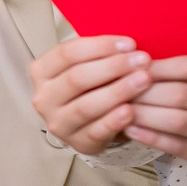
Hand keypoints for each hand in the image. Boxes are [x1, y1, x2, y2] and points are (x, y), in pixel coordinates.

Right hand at [30, 36, 154, 154]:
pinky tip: (131, 110)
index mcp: (41, 72)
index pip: (67, 54)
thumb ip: (98, 55)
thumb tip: (129, 44)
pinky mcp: (77, 142)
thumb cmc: (90, 87)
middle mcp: (43, 97)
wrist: (88, 122)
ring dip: (118, 90)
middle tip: (142, 60)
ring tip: (145, 79)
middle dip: (113, 67)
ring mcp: (58, 122)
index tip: (129, 43)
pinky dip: (114, 120)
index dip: (100, 46)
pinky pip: (97, 130)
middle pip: (77, 78)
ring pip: (86, 105)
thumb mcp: (85, 66)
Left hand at [122, 55, 186, 180]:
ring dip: (142, 114)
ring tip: (117, 110)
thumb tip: (134, 64)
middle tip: (114, 90)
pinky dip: (150, 136)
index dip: (154, 67)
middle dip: (142, 92)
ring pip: (178, 121)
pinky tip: (130, 129)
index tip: (127, 68)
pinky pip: (178, 145)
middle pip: (180, 94)